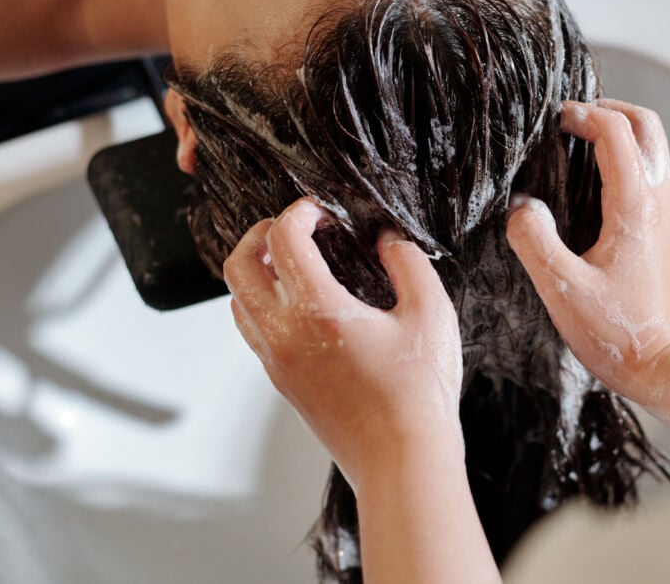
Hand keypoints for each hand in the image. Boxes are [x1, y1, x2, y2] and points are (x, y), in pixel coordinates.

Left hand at [223, 198, 463, 486]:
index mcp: (318, 312)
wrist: (403, 460)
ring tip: (297, 262)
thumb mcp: (432, 313)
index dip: (301, 211)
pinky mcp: (282, 382)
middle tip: (297, 226)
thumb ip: (407, 263)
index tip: (324, 210)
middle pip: (238, 265)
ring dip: (258, 270)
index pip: (282, 238)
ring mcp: (277, 362)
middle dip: (261, 233)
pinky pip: (253, 330)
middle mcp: (284, 335)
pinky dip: (265, 303)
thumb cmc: (420, 394)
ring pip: (238, 300)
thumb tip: (386, 240)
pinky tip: (305, 303)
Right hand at [506, 99, 669, 406]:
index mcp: (634, 205)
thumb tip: (521, 207)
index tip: (552, 121)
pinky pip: (647, 174)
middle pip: (646, 125)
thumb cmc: (618, 333)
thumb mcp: (562, 289)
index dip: (582, 114)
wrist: (663, 364)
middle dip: (609, 109)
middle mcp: (657, 201)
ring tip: (576, 143)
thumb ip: (534, 241)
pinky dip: (622, 159)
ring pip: (651, 148)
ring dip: (617, 132)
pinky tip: (588, 185)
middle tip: (571, 118)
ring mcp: (664, 215)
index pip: (615, 131)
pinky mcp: (662, 231)